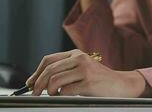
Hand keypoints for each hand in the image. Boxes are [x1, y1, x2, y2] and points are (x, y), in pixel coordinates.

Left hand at [26, 49, 150, 96]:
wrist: (122, 84)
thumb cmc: (99, 80)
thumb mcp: (82, 69)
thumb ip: (65, 71)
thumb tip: (40, 82)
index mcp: (75, 54)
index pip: (49, 60)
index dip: (36, 72)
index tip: (30, 83)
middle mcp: (79, 58)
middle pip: (49, 69)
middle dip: (38, 83)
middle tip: (34, 93)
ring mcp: (84, 69)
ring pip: (55, 80)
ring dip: (49, 91)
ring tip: (52, 96)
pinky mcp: (89, 82)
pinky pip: (66, 91)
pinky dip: (62, 96)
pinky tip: (66, 97)